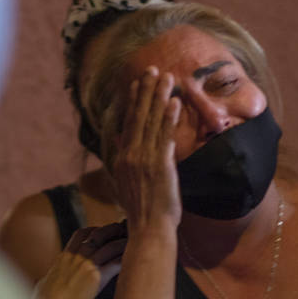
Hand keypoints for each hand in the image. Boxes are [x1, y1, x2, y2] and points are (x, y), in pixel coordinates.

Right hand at [32, 222, 126, 298]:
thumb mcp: (42, 285)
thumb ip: (45, 279)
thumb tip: (42, 282)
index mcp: (64, 258)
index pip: (81, 234)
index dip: (94, 230)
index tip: (102, 232)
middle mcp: (76, 258)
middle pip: (98, 235)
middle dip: (112, 231)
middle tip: (122, 231)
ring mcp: (87, 266)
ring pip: (110, 246)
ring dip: (122, 243)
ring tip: (133, 243)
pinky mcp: (96, 277)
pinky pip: (115, 263)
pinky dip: (125, 260)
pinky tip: (132, 261)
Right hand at [108, 68, 181, 232]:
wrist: (148, 230)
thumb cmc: (142, 212)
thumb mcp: (127, 184)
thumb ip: (126, 161)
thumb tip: (122, 144)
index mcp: (123, 159)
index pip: (129, 123)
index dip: (134, 101)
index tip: (138, 82)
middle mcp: (131, 155)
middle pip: (139, 116)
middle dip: (146, 91)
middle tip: (152, 69)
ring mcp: (145, 159)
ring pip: (153, 122)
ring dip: (160, 97)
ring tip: (167, 77)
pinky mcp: (160, 165)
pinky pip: (166, 136)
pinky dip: (170, 117)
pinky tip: (175, 101)